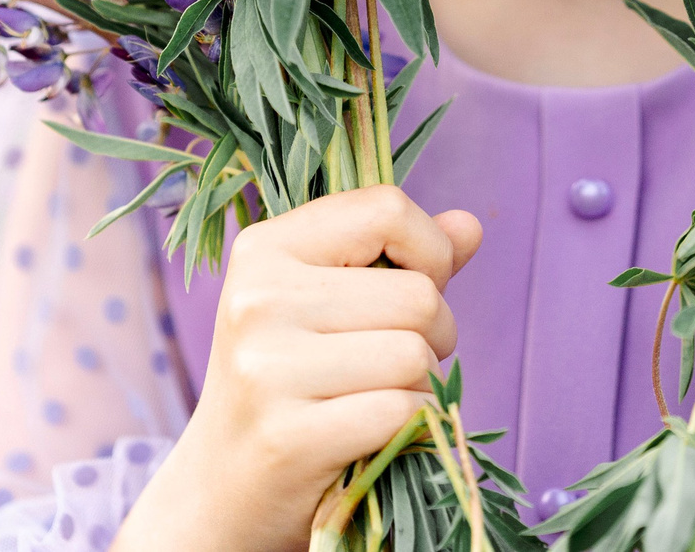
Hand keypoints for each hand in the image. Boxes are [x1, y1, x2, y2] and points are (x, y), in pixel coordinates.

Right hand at [118, 186, 482, 551]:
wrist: (223, 486)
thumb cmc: (288, 382)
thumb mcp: (327, 302)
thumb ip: (400, 260)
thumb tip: (471, 226)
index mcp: (265, 249)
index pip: (386, 209)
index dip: (428, 249)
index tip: (414, 284)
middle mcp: (258, 299)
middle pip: (418, 294)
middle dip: (432, 333)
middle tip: (391, 362)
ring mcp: (268, 368)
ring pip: (415, 355)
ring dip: (422, 384)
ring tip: (377, 395)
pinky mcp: (289, 436)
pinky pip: (403, 411)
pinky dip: (410, 426)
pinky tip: (373, 433)